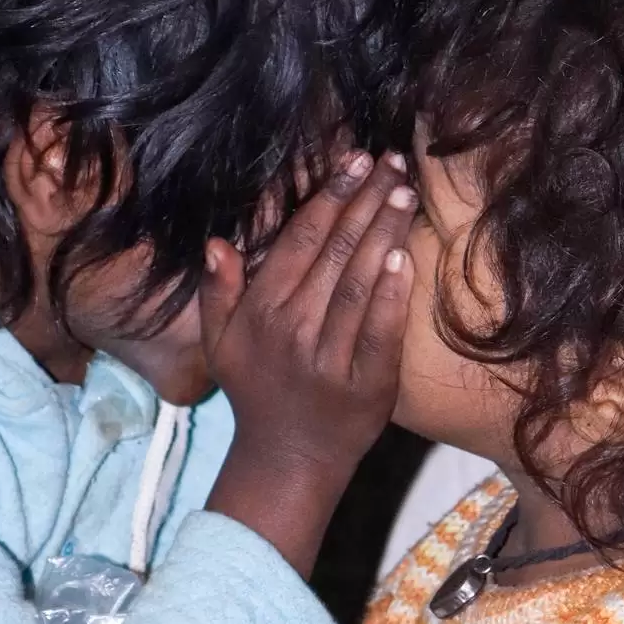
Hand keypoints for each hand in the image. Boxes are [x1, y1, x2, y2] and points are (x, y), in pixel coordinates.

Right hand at [202, 150, 416, 575]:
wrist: (287, 461)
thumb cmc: (257, 392)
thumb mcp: (223, 344)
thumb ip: (219, 292)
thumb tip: (217, 241)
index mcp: (261, 314)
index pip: (299, 242)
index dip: (328, 198)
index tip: (354, 162)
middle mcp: (293, 331)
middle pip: (335, 253)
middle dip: (365, 202)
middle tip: (392, 163)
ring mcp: (329, 360)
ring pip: (359, 284)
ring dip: (384, 234)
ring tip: (405, 193)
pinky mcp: (366, 386)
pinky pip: (381, 332)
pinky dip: (392, 294)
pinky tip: (405, 258)